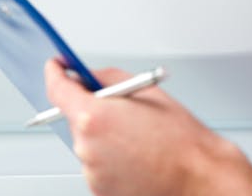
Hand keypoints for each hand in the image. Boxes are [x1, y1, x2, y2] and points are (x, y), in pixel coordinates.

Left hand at [44, 60, 251, 195]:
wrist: (196, 176)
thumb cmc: (179, 137)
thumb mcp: (146, 90)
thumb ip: (107, 78)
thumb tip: (86, 77)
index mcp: (93, 117)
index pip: (57, 89)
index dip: (55, 74)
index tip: (56, 66)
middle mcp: (85, 147)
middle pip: (75, 117)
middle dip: (94, 108)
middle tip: (123, 107)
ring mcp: (90, 172)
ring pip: (88, 141)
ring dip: (105, 135)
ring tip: (139, 137)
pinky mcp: (98, 189)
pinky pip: (98, 163)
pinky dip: (112, 156)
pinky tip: (138, 154)